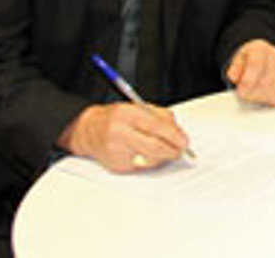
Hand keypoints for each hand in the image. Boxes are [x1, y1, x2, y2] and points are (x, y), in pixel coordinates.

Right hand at [57, 103, 187, 172]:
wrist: (89, 130)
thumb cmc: (117, 118)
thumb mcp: (138, 108)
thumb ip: (161, 117)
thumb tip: (179, 134)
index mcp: (126, 114)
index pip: (155, 126)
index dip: (173, 135)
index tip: (184, 141)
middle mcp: (120, 133)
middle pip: (154, 147)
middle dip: (172, 151)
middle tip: (181, 151)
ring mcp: (117, 151)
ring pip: (150, 160)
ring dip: (163, 157)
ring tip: (165, 150)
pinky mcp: (116, 166)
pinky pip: (141, 167)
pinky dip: (150, 161)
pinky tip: (146, 154)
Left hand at [226, 39, 274, 105]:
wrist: (262, 57)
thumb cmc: (248, 60)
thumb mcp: (237, 60)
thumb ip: (234, 68)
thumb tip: (234, 76)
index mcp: (259, 48)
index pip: (256, 65)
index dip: (248, 82)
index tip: (241, 91)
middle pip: (265, 81)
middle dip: (252, 93)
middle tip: (245, 94)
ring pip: (274, 91)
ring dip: (262, 97)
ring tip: (255, 93)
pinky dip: (273, 98)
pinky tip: (266, 93)